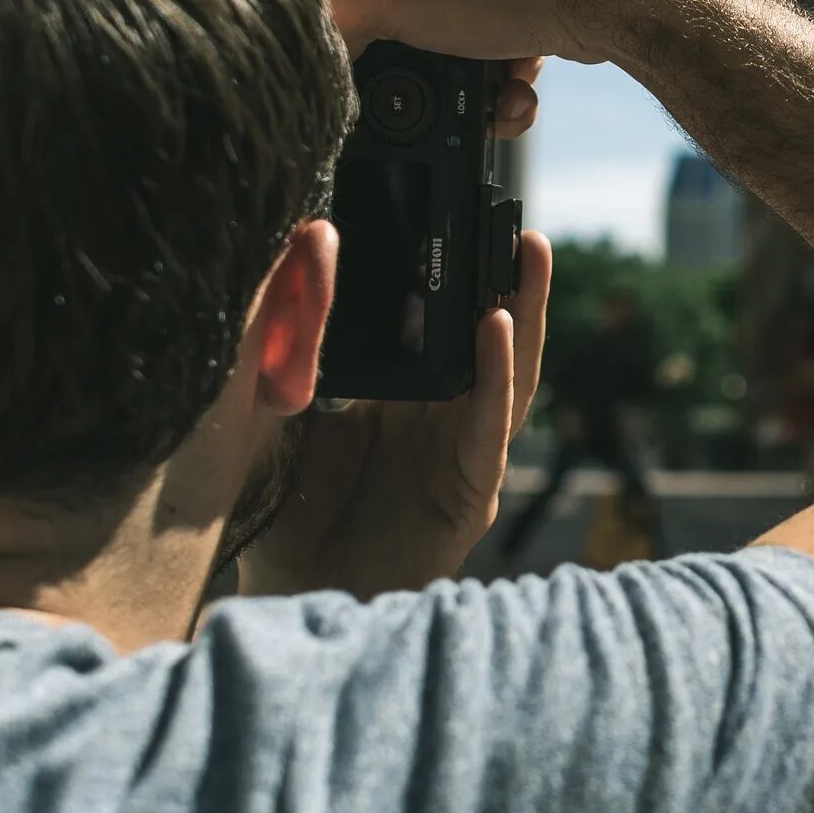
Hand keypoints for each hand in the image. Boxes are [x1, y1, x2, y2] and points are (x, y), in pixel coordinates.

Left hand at [237, 230, 554, 599]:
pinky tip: (498, 329)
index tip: (459, 215)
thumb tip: (290, 260)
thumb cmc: (286, 514)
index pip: (442, 327)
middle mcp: (442, 422)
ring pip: (509, 373)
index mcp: (403, 399)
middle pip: (490, 339)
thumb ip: (296, 345)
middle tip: (515, 217)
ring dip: (523, 312)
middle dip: (509, 280)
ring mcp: (462, 456)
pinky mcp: (469, 494)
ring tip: (528, 254)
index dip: (459, 277)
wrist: (291, 597)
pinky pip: (491, 427)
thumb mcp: (285, 410)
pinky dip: (496, 376)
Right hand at [292, 0, 672, 69]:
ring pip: (423, 60)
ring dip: (448, 98)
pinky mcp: (497, 20)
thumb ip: (329, 21)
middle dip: (380, 75)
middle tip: (394, 101)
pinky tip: (510, 99)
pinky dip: (491, 95)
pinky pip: (476, 72)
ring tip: (478, 103)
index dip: (275, 4)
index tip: (281, 54)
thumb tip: (314, 63)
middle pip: (357, 24)